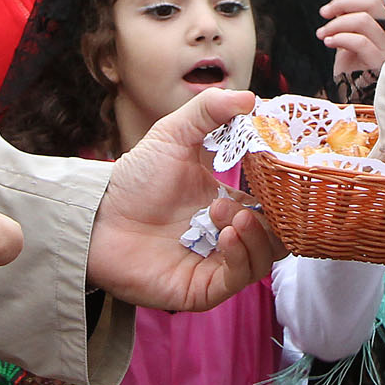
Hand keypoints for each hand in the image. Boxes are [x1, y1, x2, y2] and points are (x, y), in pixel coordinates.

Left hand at [88, 87, 281, 310]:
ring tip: (228, 214)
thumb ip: (209, 111)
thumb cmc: (135, 179)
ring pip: (263, 258)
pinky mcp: (204, 288)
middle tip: (252, 200)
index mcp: (229, 202)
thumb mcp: (173, 134)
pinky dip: (240, 255)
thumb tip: (250, 97)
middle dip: (272, 217)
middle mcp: (228, 235)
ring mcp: (217, 263)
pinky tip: (226, 234)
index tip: (286, 171)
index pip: (274, 204)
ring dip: (255, 235)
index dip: (284, 192)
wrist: (98, 216)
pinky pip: (238, 278)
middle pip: (277, 235)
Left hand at [318, 0, 384, 83]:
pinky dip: (340, 38)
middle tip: (324, 13)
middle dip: (343, 2)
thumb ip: (347, 16)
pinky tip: (329, 42)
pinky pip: (360, 42)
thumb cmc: (352, 64)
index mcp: (382, 23)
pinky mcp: (378, 61)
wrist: (353, 92)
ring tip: (322, 34)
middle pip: (372, 2)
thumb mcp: (348, 34)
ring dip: (336, 24)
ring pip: (363, 20)